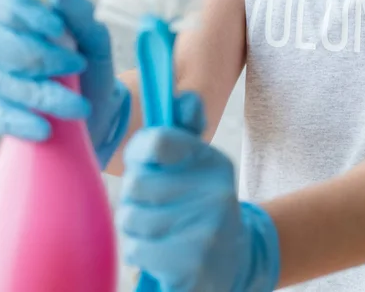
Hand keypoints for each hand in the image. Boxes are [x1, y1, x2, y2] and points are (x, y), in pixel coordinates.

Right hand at [0, 0, 129, 167]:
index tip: (56, 26)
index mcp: (14, 15)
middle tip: (79, 66)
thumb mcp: (95, 39)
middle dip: (41, 57)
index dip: (19, 11)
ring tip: (79, 106)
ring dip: (43, 94)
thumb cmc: (91, 66)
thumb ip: (80, 14)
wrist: (96, 112)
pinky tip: (45, 129)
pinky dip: (20, 122)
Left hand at [119, 93, 280, 291]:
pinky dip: (141, 254)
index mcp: (211, 161)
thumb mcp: (198, 165)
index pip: (157, 141)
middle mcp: (215, 191)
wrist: (234, 260)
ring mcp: (207, 230)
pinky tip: (163, 254)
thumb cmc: (200, 205)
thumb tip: (185, 98)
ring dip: (136, 228)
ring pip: (131, 218)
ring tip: (160, 231)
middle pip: (134, 184)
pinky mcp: (193, 266)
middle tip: (154, 207)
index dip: (139, 154)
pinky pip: (136, 250)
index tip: (146, 165)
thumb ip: (184, 129)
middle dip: (134, 199)